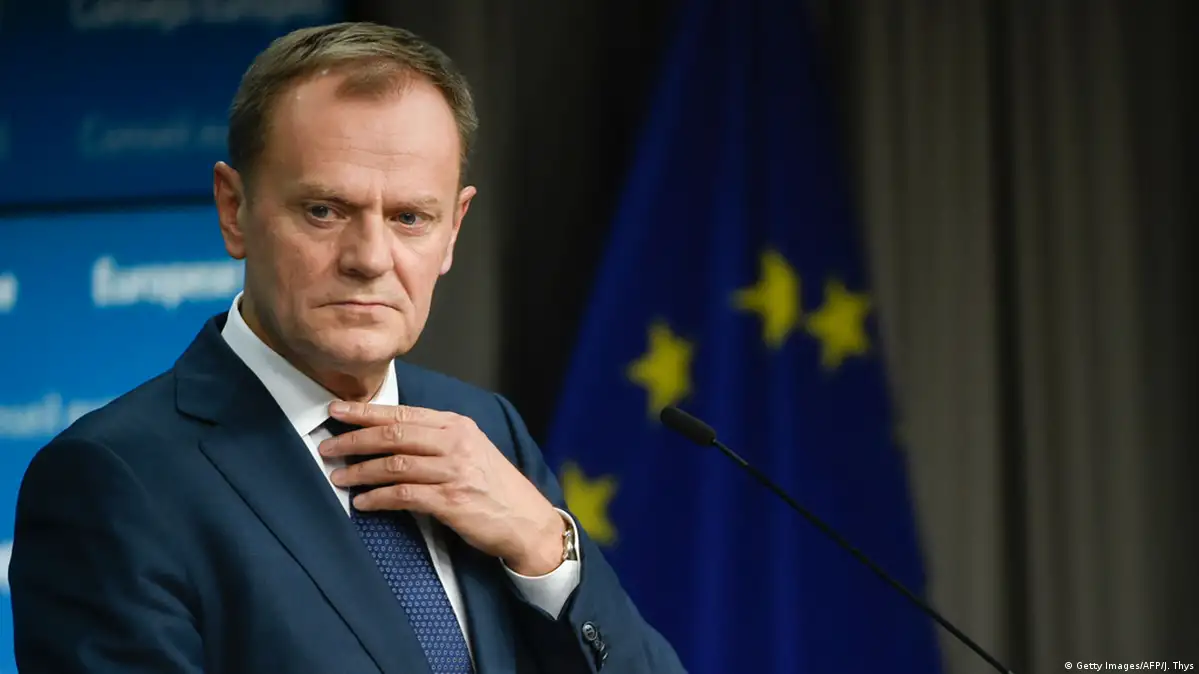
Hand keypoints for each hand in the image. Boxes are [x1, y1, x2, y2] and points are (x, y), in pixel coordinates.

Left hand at [320, 401, 565, 575]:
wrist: (526, 519)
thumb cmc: (494, 486)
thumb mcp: (470, 449)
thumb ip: (436, 439)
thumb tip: (389, 435)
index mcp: (457, 425)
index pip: (403, 413)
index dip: (366, 412)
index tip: (336, 410)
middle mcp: (455, 443)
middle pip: (394, 435)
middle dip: (355, 439)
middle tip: (327, 446)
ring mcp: (454, 471)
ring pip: (395, 464)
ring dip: (360, 471)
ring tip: (337, 476)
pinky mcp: (451, 500)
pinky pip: (404, 495)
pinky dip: (378, 498)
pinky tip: (362, 502)